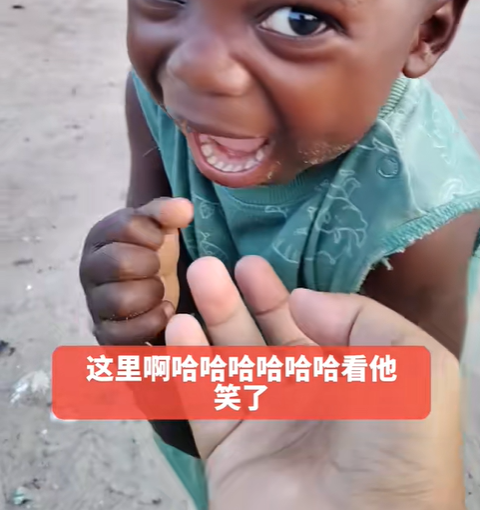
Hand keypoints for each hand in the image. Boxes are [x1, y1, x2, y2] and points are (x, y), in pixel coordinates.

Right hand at [79, 198, 191, 344]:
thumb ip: (168, 212)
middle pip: (118, 263)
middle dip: (149, 263)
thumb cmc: (151, 250)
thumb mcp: (158, 224)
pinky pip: (121, 335)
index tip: (160, 238)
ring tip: (161, 289)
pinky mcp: (106, 334)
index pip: (125, 226)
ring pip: (119, 301)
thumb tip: (185, 209)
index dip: (151, 232)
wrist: (146, 285)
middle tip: (159, 265)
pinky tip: (164, 311)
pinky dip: (150, 323)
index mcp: (101, 237)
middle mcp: (90, 269)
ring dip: (150, 293)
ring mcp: (95, 304)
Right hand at [166, 256, 463, 509]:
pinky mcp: (230, 455)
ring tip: (198, 276)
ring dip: (211, 318)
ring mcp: (266, 428)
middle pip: (262, 338)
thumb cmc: (398, 452)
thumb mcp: (415, 367)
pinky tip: (178, 328)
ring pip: (229, 362)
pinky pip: (203, 400)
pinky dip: (187, 364)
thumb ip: (363, 318)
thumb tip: (302, 301)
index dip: (279, 296)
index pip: (308, 329)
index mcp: (350, 382)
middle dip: (239, 299)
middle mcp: (306, 402)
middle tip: (212, 263)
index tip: (252, 265)